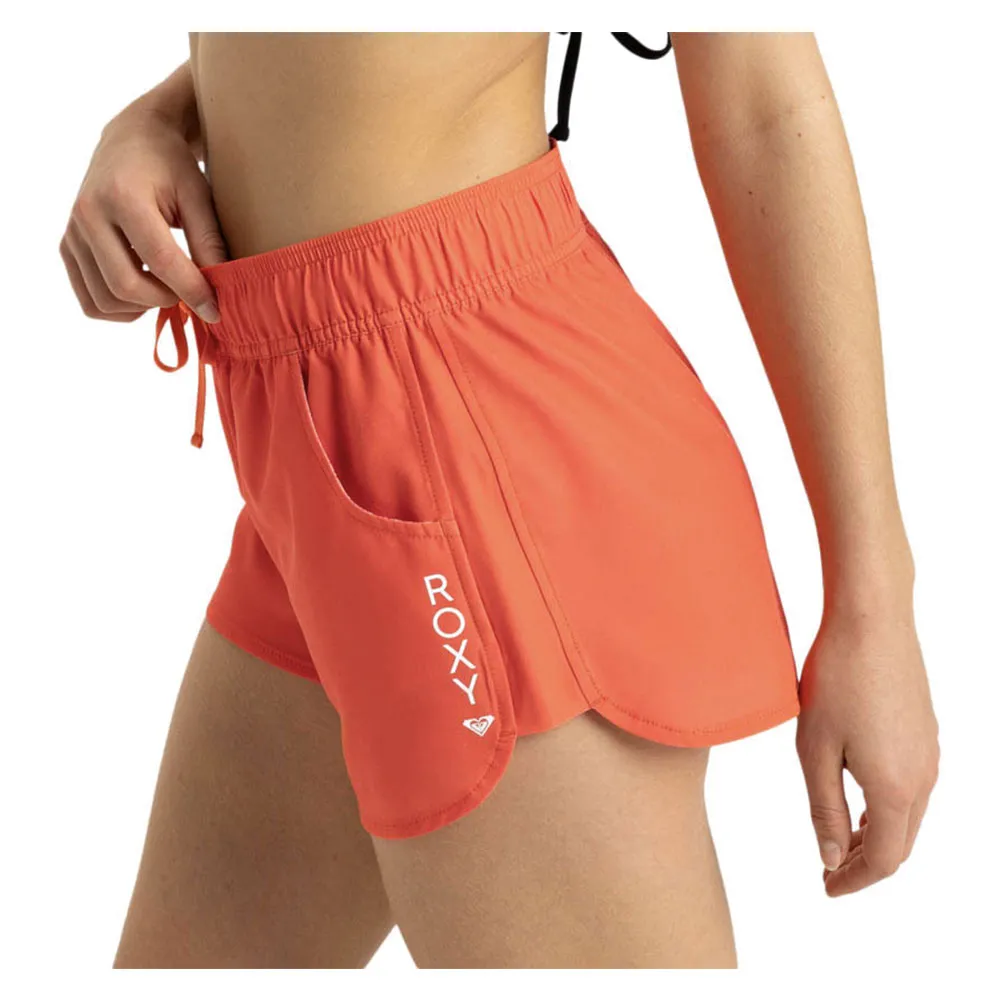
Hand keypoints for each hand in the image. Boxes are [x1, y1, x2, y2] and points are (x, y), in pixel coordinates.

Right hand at [60, 96, 225, 324]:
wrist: (132, 140)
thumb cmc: (171, 166)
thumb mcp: (198, 196)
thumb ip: (209, 243)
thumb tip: (222, 292)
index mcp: (122, 195)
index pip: (160, 260)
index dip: (191, 291)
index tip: (215, 310)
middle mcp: (88, 214)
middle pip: (126, 286)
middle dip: (166, 300)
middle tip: (190, 293)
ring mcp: (72, 232)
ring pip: (106, 301)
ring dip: (143, 308)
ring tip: (168, 289)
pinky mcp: (68, 248)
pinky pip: (91, 301)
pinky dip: (121, 309)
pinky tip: (144, 291)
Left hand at [795, 603, 938, 895]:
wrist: (872, 621)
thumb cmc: (836, 679)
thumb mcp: (815, 748)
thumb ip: (823, 807)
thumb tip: (829, 856)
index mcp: (896, 788)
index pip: (883, 858)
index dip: (854, 879)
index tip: (826, 889)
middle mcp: (924, 776)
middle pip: (900, 841)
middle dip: (864, 862)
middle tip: (829, 872)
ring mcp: (929, 751)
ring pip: (907, 814)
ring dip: (875, 834)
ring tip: (838, 840)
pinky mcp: (924, 729)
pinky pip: (911, 786)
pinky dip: (885, 806)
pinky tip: (858, 795)